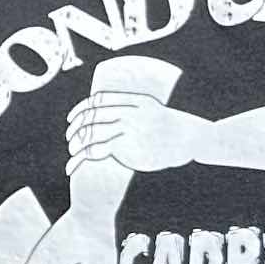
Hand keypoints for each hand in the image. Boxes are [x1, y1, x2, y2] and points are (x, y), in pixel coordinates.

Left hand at [63, 85, 205, 176]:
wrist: (195, 138)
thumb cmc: (179, 129)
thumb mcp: (157, 114)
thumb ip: (140, 116)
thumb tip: (128, 119)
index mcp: (135, 100)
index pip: (99, 100)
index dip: (82, 108)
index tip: (72, 117)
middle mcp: (128, 110)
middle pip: (92, 116)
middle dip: (76, 127)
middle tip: (69, 137)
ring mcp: (128, 127)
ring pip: (91, 132)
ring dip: (77, 143)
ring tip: (72, 152)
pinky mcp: (128, 144)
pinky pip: (98, 149)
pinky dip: (83, 157)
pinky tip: (77, 163)